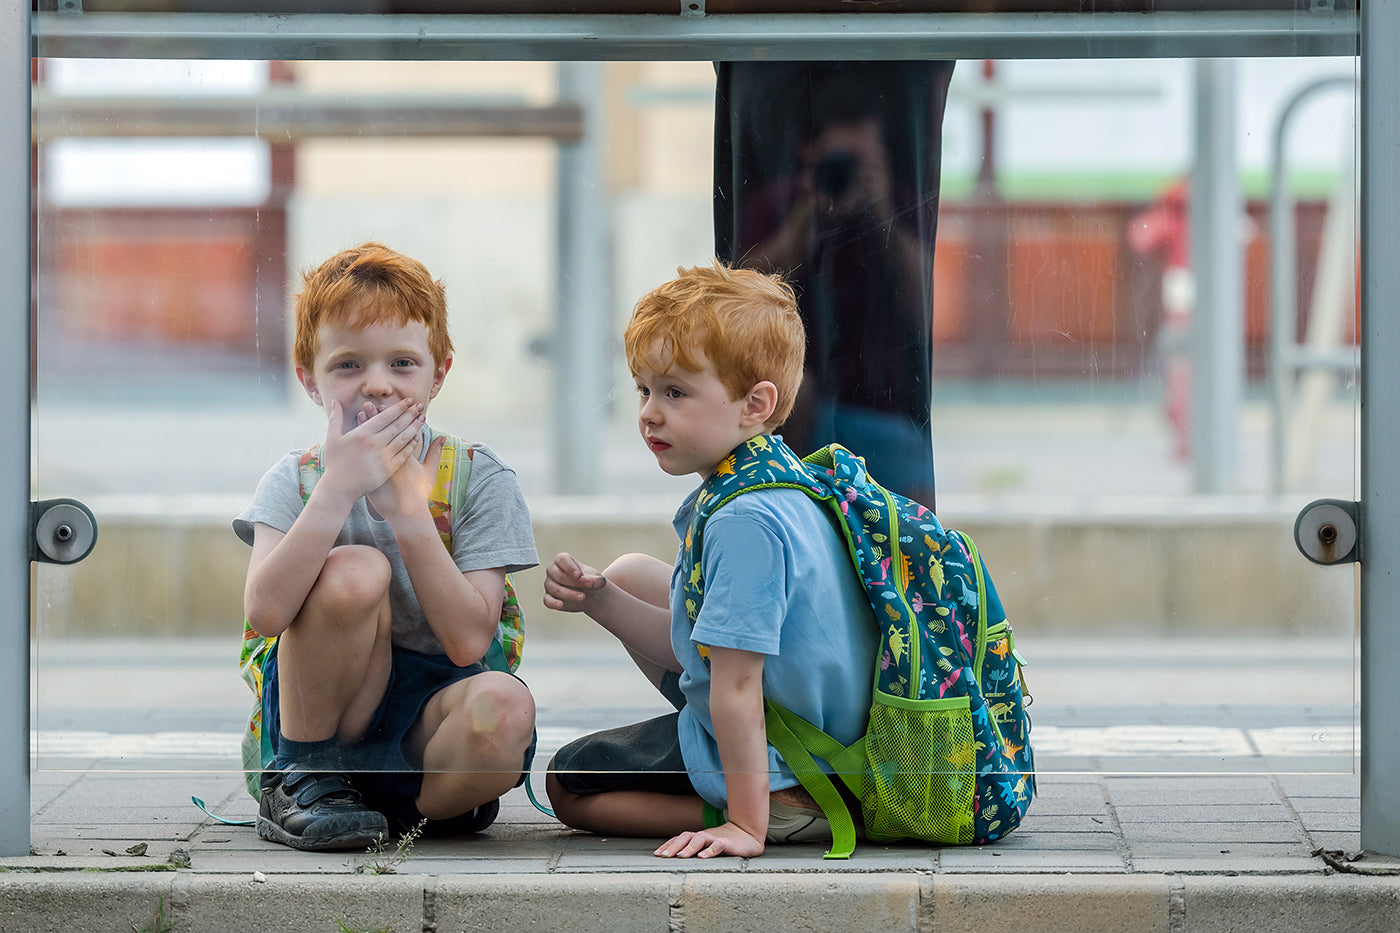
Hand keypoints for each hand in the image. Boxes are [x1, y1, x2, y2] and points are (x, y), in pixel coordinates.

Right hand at [319, 398, 424, 503]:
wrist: (339, 488)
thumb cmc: (334, 463)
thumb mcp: (332, 438)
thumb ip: (336, 418)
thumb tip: (334, 401)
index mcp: (361, 434)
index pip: (385, 417)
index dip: (399, 407)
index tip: (408, 400)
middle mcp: (374, 444)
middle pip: (397, 425)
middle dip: (410, 414)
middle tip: (420, 406)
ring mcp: (382, 457)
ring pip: (403, 438)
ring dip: (414, 427)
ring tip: (422, 419)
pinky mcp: (388, 469)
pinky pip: (403, 454)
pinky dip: (411, 445)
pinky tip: (417, 438)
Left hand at [364, 405, 445, 521]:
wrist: (406, 512)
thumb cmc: (419, 492)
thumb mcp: (429, 471)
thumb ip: (434, 453)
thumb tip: (443, 438)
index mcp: (404, 454)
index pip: (397, 431)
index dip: (392, 418)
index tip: (388, 405)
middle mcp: (390, 458)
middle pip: (382, 434)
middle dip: (376, 418)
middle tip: (370, 403)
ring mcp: (379, 467)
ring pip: (370, 444)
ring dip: (364, 428)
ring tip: (359, 413)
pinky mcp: (370, 475)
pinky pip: (362, 455)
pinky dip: (358, 445)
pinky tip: (353, 436)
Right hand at [542, 552, 607, 612]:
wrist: (589, 596)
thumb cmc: (590, 582)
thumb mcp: (597, 579)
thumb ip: (595, 580)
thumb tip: (587, 581)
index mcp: (563, 560)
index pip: (562, 559)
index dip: (570, 567)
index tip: (579, 574)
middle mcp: (553, 571)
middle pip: (558, 574)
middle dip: (573, 582)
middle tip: (586, 586)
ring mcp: (550, 584)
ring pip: (554, 588)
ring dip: (568, 593)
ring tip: (582, 597)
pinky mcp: (549, 597)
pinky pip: (547, 600)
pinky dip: (553, 603)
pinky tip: (561, 604)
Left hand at [654, 821, 764, 858]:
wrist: (747, 834)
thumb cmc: (725, 842)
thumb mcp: (707, 845)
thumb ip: (695, 849)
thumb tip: (676, 859)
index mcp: (698, 837)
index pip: (680, 839)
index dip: (668, 845)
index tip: (657, 854)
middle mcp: (704, 836)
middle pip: (686, 837)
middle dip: (673, 846)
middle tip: (663, 856)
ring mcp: (716, 838)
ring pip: (700, 839)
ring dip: (689, 847)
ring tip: (680, 856)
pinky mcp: (728, 844)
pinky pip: (718, 845)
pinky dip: (709, 850)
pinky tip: (702, 857)